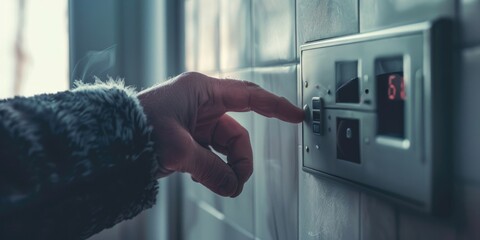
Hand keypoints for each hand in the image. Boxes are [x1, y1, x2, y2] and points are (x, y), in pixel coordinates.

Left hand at [138, 72, 303, 196]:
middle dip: (241, 157)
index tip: (296, 115)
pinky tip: (204, 177)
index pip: (250, 96)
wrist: (112, 139)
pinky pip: (212, 154)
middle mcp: (201, 103)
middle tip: (239, 179)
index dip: (276, 106)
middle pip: (238, 131)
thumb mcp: (178, 149)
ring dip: (225, 167)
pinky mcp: (189, 137)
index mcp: (202, 91)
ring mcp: (195, 121)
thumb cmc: (137, 127)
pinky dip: (213, 169)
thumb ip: (210, 169)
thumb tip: (232, 186)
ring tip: (218, 183)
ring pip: (226, 147)